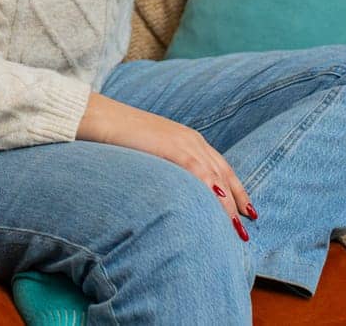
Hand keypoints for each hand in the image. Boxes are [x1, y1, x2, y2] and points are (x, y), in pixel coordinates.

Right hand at [78, 93, 255, 238]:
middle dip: (238, 200)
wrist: (100, 116)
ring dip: (229, 206)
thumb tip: (168, 182)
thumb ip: (163, 161)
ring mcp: (185, 143)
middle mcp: (192, 140)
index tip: (245, 208)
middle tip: (245, 227)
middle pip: (224, 174)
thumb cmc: (117, 133)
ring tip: (236, 230)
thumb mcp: (147, 148)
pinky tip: (219, 212)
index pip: (220, 166)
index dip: (235, 188)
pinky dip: (214, 196)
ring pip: (217, 179)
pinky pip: (202, 177)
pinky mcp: (176, 149)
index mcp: (187, 137)